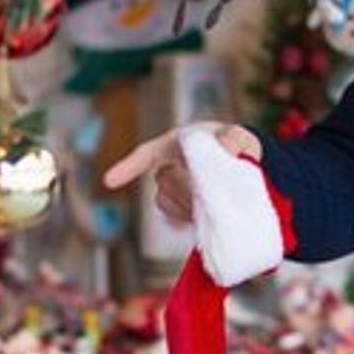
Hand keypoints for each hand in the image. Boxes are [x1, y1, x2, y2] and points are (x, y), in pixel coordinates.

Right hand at [100, 122, 260, 225]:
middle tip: (210, 190)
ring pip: (164, 198)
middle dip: (186, 187)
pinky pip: (170, 212)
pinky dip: (182, 214)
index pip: (148, 154)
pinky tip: (199, 214)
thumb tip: (227, 150)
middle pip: (163, 180)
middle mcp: (171, 163)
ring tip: (209, 201)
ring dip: (185, 202)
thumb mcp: (241, 138)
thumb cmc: (238, 145)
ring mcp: (174, 185)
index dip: (128, 167)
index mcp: (179, 143)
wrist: (245, 167)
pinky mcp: (180, 204)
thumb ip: (235, 140)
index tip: (109, 182)